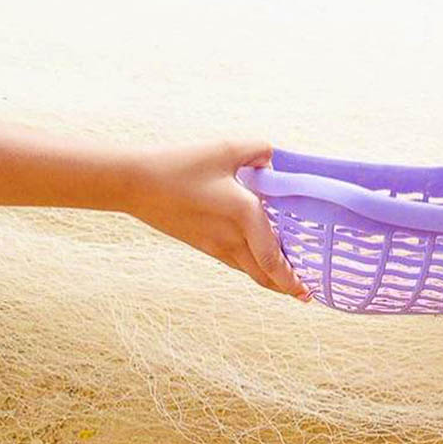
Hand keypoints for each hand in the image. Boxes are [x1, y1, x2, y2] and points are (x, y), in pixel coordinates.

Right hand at [124, 141, 310, 300]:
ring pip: (249, 271)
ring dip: (270, 280)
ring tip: (287, 284)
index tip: (307, 289)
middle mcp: (231, 236)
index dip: (291, 277)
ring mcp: (214, 244)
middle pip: (264, 274)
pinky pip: (234, 261)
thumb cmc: (180, 165)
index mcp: (244, 213)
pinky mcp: (202, 243)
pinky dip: (252, 267)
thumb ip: (258, 149)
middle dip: (286, 287)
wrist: (135, 184)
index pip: (273, 257)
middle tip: (305, 295)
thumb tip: (274, 159)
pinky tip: (256, 261)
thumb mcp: (225, 148)